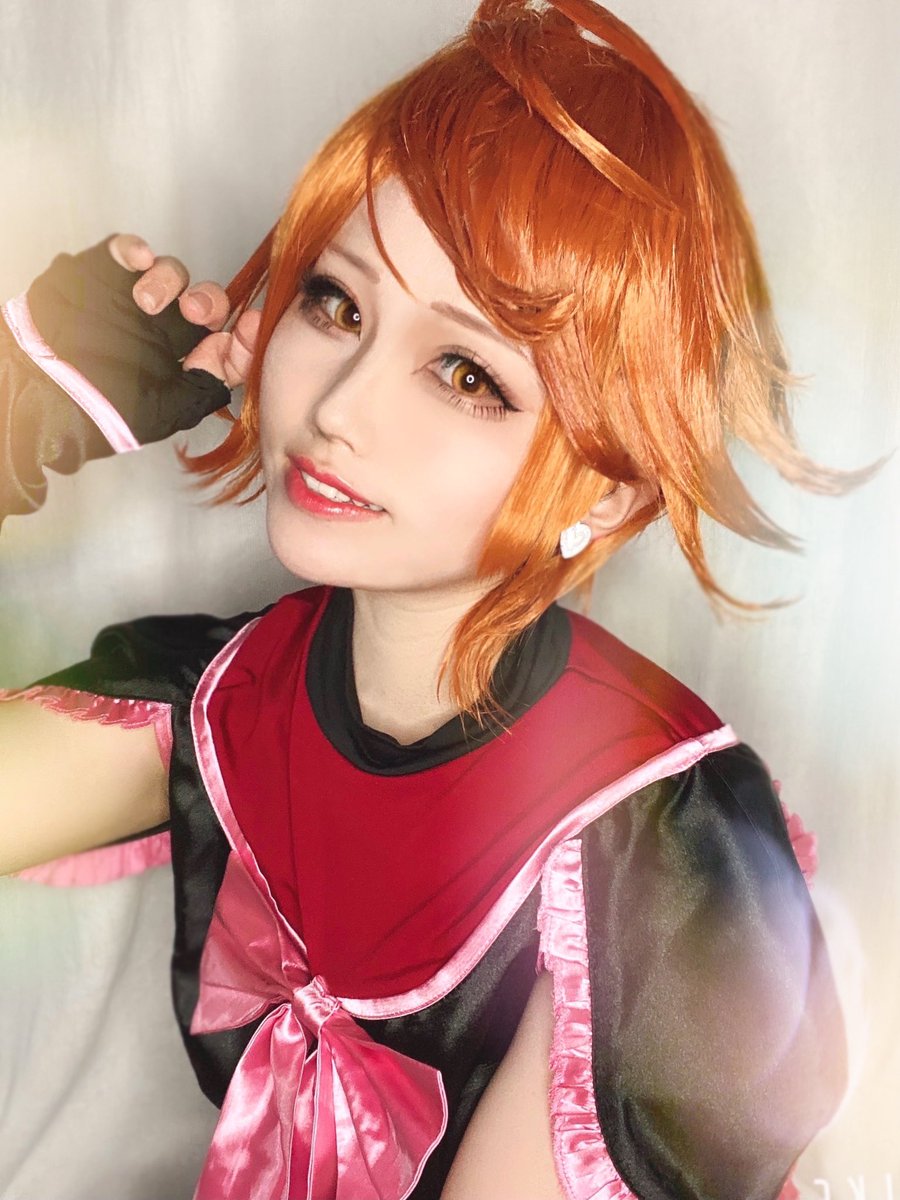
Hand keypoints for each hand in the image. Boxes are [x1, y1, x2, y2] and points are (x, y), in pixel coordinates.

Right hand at [25, 233, 258, 444]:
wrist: (47, 393)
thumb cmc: (105, 409)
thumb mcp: (168, 410)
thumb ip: (206, 385)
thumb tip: (231, 353)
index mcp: (187, 361)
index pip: (229, 340)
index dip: (245, 333)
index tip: (251, 327)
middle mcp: (167, 329)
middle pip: (206, 301)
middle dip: (209, 302)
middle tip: (194, 311)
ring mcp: (136, 300)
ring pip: (172, 274)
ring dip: (169, 282)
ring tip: (148, 303)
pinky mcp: (105, 276)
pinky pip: (126, 251)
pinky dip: (136, 251)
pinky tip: (137, 262)